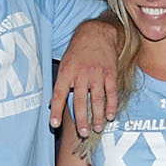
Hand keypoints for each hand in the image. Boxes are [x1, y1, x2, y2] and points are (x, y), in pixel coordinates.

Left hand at [49, 20, 120, 136]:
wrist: (96, 33)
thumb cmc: (78, 51)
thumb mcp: (65, 64)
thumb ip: (62, 84)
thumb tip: (54, 104)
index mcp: (66, 72)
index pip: (59, 94)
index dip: (56, 110)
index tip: (54, 124)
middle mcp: (81, 73)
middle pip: (80, 100)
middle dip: (81, 118)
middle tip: (83, 133)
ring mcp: (97, 73)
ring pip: (97, 99)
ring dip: (97, 116)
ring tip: (97, 128)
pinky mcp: (110, 73)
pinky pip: (111, 92)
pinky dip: (111, 105)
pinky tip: (110, 116)